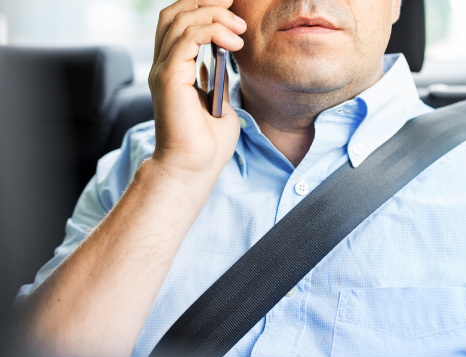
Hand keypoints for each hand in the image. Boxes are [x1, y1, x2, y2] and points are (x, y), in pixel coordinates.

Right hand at [149, 0, 245, 186]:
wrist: (194, 168)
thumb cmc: (207, 144)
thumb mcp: (220, 101)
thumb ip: (218, 78)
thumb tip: (225, 59)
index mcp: (173, 70)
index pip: (178, 22)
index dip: (201, 7)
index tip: (230, 8)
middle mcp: (164, 66)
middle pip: (174, 13)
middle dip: (205, 2)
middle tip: (233, 6)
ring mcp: (163, 71)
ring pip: (180, 21)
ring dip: (213, 16)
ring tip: (239, 28)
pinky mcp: (169, 78)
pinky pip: (186, 39)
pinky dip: (211, 31)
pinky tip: (233, 43)